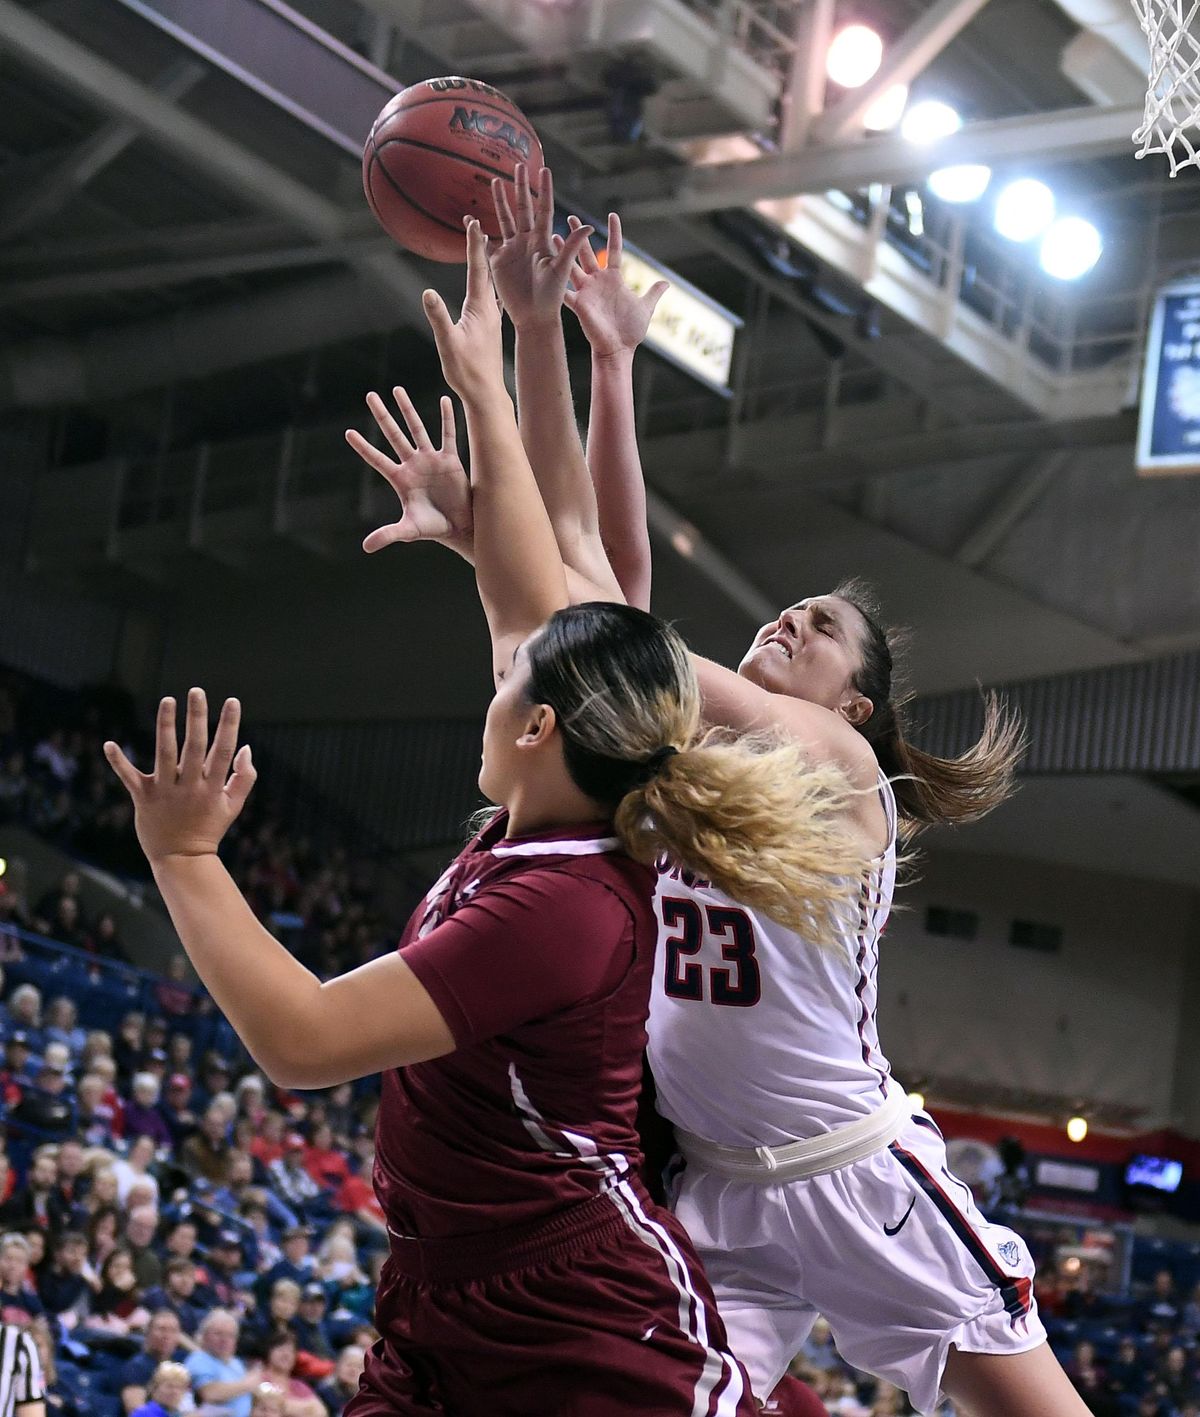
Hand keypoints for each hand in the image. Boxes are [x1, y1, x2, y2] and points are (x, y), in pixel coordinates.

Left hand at [104, 690, 256, 864]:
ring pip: (165, 754)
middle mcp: (190, 787)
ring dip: (166, 726)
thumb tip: (245, 747)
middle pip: (194, 747)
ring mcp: (166, 792)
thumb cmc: (210, 828)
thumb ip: (244, 777)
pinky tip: (109, 744)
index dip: (229, 725)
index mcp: (213, 787)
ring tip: (168, 701)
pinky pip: (129, 777)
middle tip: (196, 691)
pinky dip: (118, 761)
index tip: (232, 701)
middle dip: (197, 717)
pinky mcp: (144, 798)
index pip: (223, 750)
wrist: (182, 859)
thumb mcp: (234, 805)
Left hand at [346, 388, 471, 553]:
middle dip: (381, 415)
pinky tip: (445, 400)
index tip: (348, 433)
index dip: (363, 447)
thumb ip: (388, 534)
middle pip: (393, 435)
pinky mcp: (450, 460)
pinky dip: (447, 418)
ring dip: (408, 409)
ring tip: (398, 389)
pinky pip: (448, 435)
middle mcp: (413, 465)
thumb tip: (366, 547)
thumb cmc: (433, 528)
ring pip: (417, 428)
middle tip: (369, 395)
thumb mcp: (409, 530)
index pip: (376, 459)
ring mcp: (431, 460)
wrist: (461, 527)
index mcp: (400, 479)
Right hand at [420, 218, 504, 399]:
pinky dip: (486, 283)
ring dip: (485, 263)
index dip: (474, 244)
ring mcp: (492, 318)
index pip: (477, 269)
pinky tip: (488, 285)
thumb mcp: (448, 343)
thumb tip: (427, 292)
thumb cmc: (467, 371)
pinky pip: (490, 297)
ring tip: (484, 246)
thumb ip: (438, 317)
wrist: (486, 393)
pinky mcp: (490, 328)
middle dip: (479, 246)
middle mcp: (490, 309)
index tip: (474, 221)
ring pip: (490, 283)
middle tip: (475, 223)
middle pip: (485, 270)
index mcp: (480, 307)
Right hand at [487, 164, 593, 330]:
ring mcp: (512, 250)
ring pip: (505, 219)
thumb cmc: (551, 296)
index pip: (543, 208)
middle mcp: (528, 241)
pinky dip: (478, 230)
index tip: (544, 169)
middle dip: (520, 187)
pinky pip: (487, 242)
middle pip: (523, 208)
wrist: (534, 317)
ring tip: (495, 181)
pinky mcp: (499, 261)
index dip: (543, 189)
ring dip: (500, 201)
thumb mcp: (562, 269)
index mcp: (542, 240)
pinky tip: (471, 218)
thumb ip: (571, 246)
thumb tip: (590, 226)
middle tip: (517, 165)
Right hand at [558, 212, 667, 358]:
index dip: (614, 232)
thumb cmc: (630, 331)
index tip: (612, 215)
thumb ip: (652, 293)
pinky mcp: (578, 303)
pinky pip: (565, 289)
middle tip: (572, 217)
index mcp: (614, 278)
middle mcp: (598, 281)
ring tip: (553, 236)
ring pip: (572, 266)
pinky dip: (556, 280)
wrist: (618, 349)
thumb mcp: (645, 307)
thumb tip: (665, 283)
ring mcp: (586, 291)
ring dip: (563, 251)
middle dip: (580, 235)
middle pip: (587, 252)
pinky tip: (545, 267)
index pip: (614, 249)